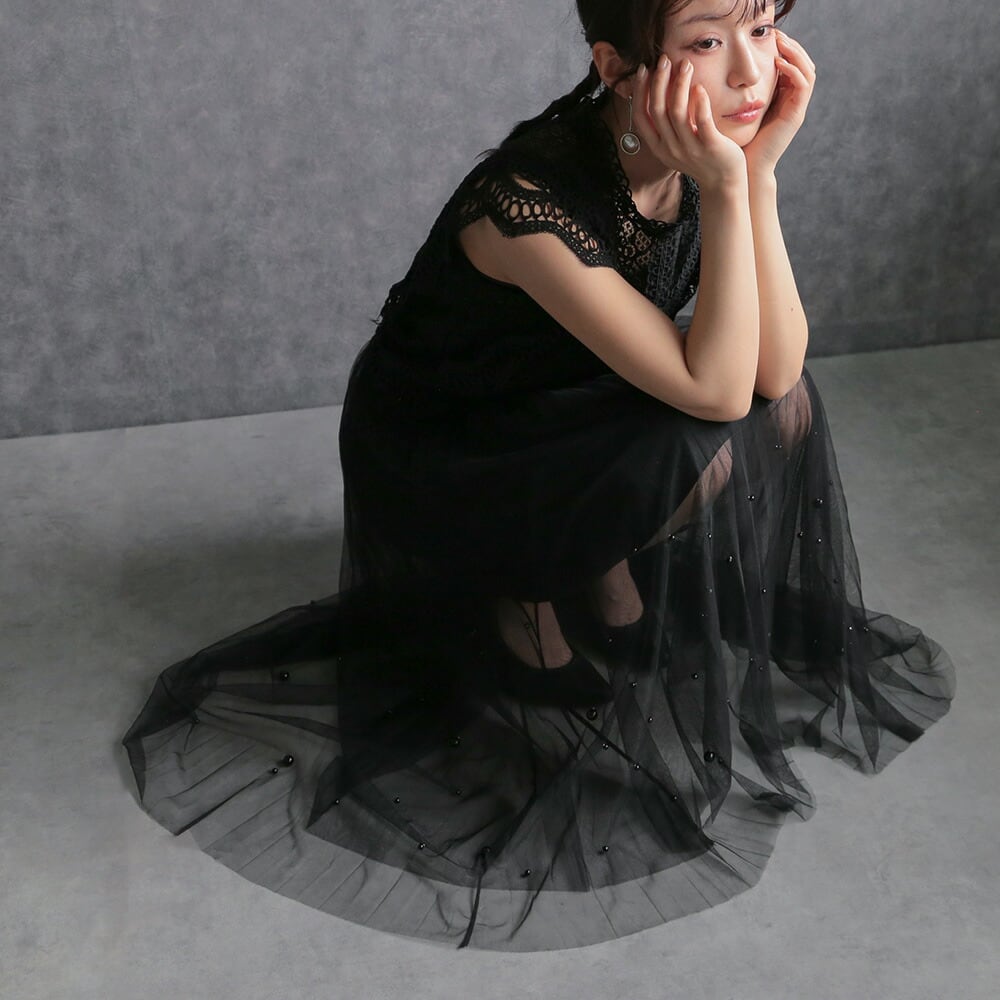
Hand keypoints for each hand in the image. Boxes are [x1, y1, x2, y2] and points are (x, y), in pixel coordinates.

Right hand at [630, 54, 747, 191]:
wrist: (723, 182)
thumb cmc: (702, 157)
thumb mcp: (678, 143)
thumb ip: (668, 124)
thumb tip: (660, 91)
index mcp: (659, 147)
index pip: (641, 116)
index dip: (639, 91)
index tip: (644, 68)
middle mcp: (670, 148)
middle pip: (657, 109)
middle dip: (659, 81)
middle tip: (665, 59)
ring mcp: (689, 149)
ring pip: (677, 112)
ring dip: (679, 84)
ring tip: (686, 64)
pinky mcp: (709, 147)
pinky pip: (701, 121)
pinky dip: (699, 102)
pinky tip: (700, 87)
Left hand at [742, 29, 815, 175]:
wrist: (747, 168)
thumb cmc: (742, 142)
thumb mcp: (745, 110)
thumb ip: (749, 92)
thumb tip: (736, 72)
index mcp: (784, 99)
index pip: (794, 66)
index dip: (786, 48)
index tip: (770, 37)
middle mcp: (794, 102)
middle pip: (805, 64)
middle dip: (793, 46)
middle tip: (777, 34)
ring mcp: (797, 109)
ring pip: (808, 71)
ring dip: (795, 53)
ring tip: (780, 42)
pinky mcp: (796, 115)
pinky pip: (802, 85)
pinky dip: (793, 71)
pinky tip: (778, 63)